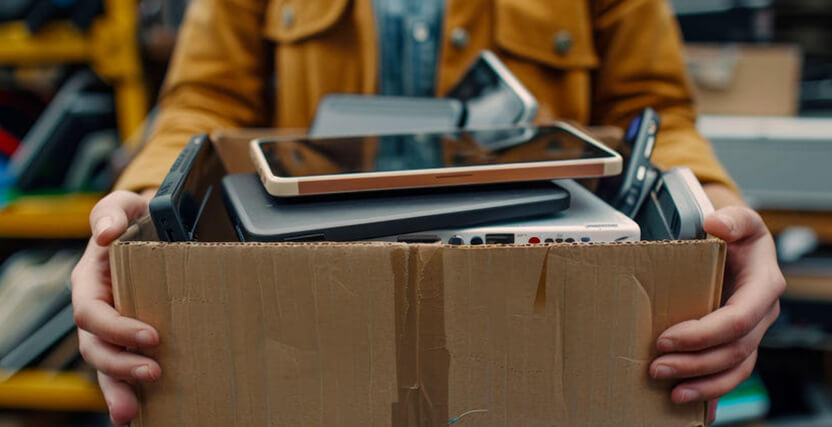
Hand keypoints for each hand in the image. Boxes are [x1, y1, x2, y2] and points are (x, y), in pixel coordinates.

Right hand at [71, 190, 160, 425]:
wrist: (158, 226)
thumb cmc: (138, 216)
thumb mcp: (124, 206)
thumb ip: (112, 213)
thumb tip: (106, 234)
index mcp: (89, 284)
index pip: (92, 314)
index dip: (117, 329)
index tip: (152, 336)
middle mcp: (99, 311)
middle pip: (97, 348)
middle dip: (120, 366)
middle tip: (154, 374)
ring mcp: (115, 328)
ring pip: (107, 366)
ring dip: (119, 389)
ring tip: (134, 413)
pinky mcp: (134, 338)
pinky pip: (127, 367)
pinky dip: (131, 391)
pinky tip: (143, 415)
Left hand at [649, 207, 783, 416]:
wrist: (734, 243)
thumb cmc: (734, 233)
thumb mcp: (738, 219)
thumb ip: (732, 219)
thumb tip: (718, 224)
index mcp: (764, 287)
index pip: (738, 319)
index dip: (703, 333)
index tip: (667, 338)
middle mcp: (761, 315)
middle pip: (734, 351)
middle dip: (694, 363)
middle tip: (656, 367)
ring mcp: (751, 333)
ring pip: (734, 369)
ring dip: (702, 384)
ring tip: (669, 390)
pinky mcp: (737, 344)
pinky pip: (729, 375)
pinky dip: (712, 394)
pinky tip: (690, 407)